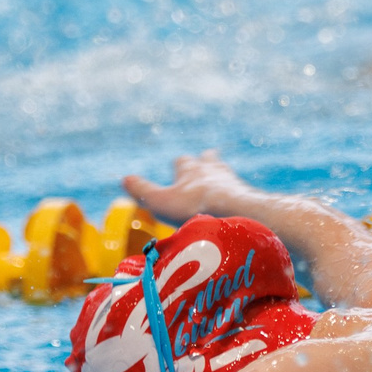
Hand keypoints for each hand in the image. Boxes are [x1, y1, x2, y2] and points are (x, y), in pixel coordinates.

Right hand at [124, 151, 250, 222]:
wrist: (235, 211)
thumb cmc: (194, 206)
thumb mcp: (160, 202)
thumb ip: (143, 191)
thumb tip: (125, 179)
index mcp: (190, 169)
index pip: (182, 161)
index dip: (178, 166)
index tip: (177, 170)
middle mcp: (211, 169)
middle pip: (207, 160)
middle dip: (204, 163)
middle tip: (203, 167)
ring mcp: (231, 180)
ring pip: (224, 172)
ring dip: (220, 176)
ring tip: (219, 184)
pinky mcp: (247, 194)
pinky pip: (239, 190)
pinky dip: (234, 193)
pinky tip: (234, 202)